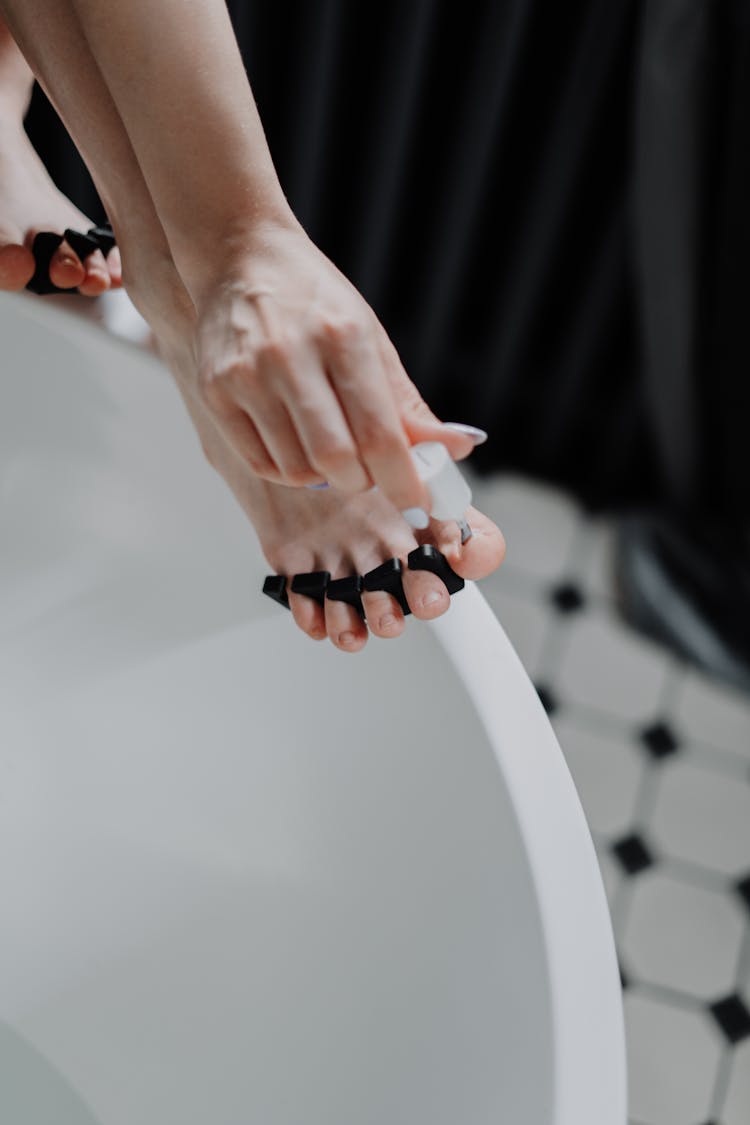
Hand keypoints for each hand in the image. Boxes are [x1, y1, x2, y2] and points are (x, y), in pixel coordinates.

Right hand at [192, 222, 477, 512]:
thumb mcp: (370, 338)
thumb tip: (459, 448)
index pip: (379, 433)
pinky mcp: (216, 392)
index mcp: (343, 336)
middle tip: (371, 471)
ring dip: (325, 477)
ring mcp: (247, 375)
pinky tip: (298, 445)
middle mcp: (290, 355)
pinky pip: (262, 463)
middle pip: (336, 460)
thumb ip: (409, 403)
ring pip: (298, 469)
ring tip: (331, 447)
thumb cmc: (314, 301)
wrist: (239, 257)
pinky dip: (290, 470)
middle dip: (363, 481)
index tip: (419, 502)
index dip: (403, 480)